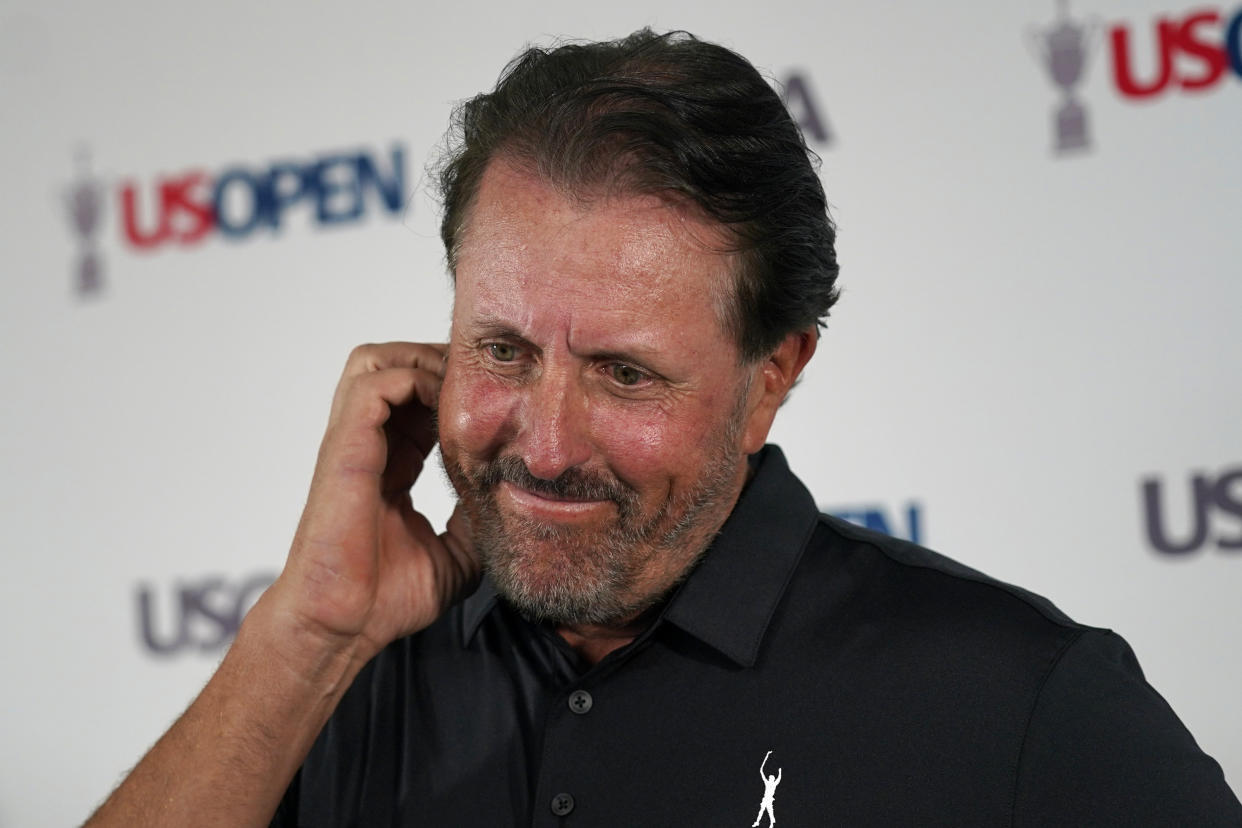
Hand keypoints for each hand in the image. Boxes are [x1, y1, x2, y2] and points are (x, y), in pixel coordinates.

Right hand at [271, 342, 476, 663]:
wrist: (345, 625)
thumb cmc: (385, 600)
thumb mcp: (455, 555)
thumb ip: (477, 522)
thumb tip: (513, 503)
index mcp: (389, 467)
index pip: (419, 404)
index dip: (456, 392)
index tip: (500, 400)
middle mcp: (368, 447)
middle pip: (394, 366)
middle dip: (440, 361)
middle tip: (485, 382)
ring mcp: (353, 444)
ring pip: (375, 361)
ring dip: (421, 359)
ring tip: (461, 387)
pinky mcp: (345, 447)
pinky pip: (372, 382)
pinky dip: (411, 378)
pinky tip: (445, 406)